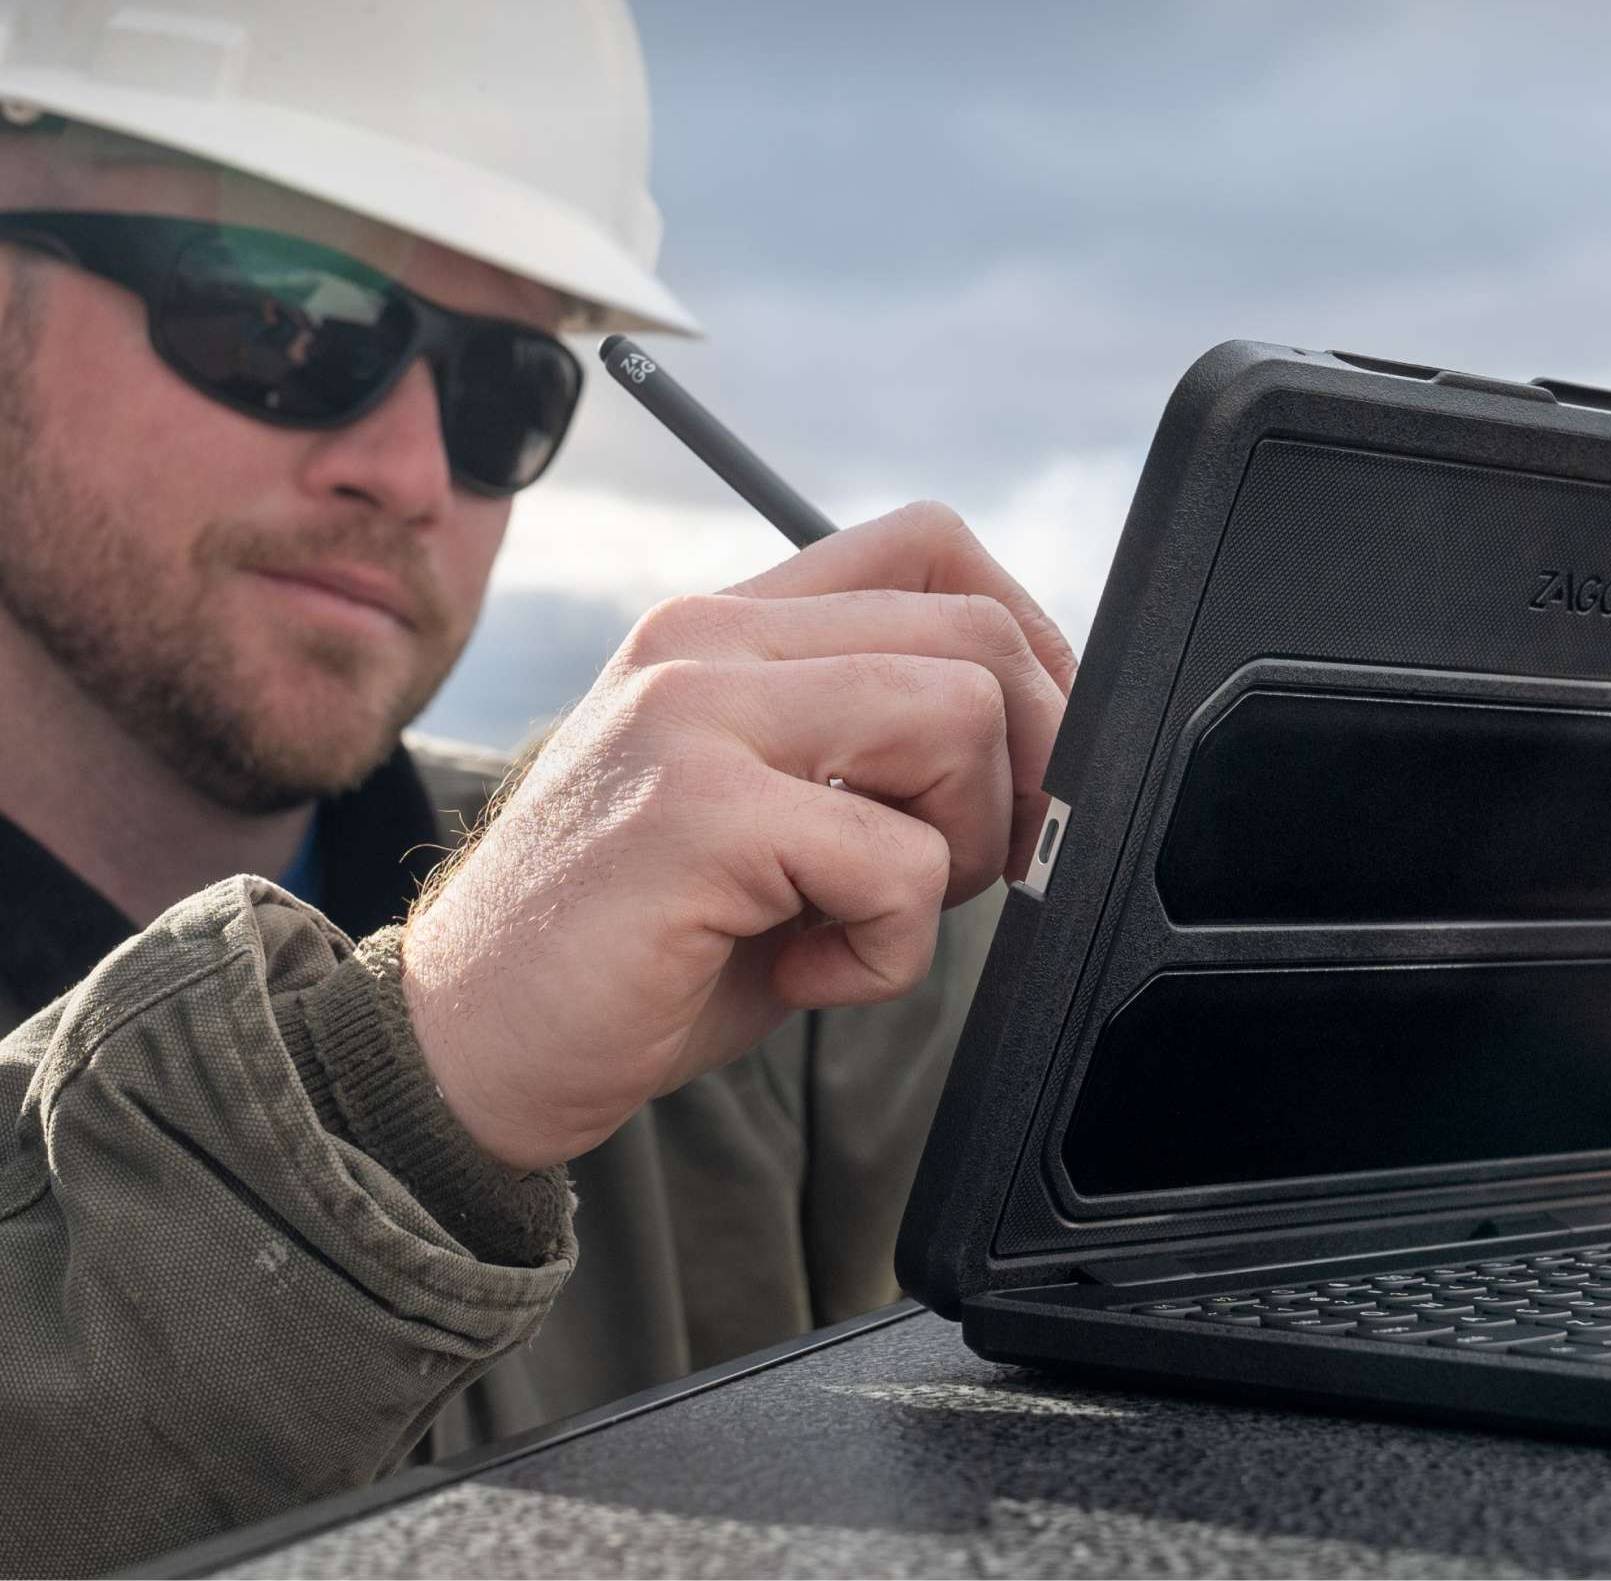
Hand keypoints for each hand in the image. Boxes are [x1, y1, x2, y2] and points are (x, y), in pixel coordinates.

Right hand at [401, 502, 1074, 1169]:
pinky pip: (903, 865)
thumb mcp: (762, 805)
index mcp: (726, 627)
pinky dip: (892, 952)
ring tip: (868, 919)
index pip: (930, 547)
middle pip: (977, 636)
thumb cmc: (643, 937)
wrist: (476, 1043)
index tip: (1031, 751)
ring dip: (966, 852)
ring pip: (960, 722)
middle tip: (968, 867)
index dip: (1029, 641)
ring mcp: (695, 717)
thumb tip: (1037, 741)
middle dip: (1025, 770)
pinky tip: (806, 976)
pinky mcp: (698, 815)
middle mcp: (706, 644)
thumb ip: (864, 744)